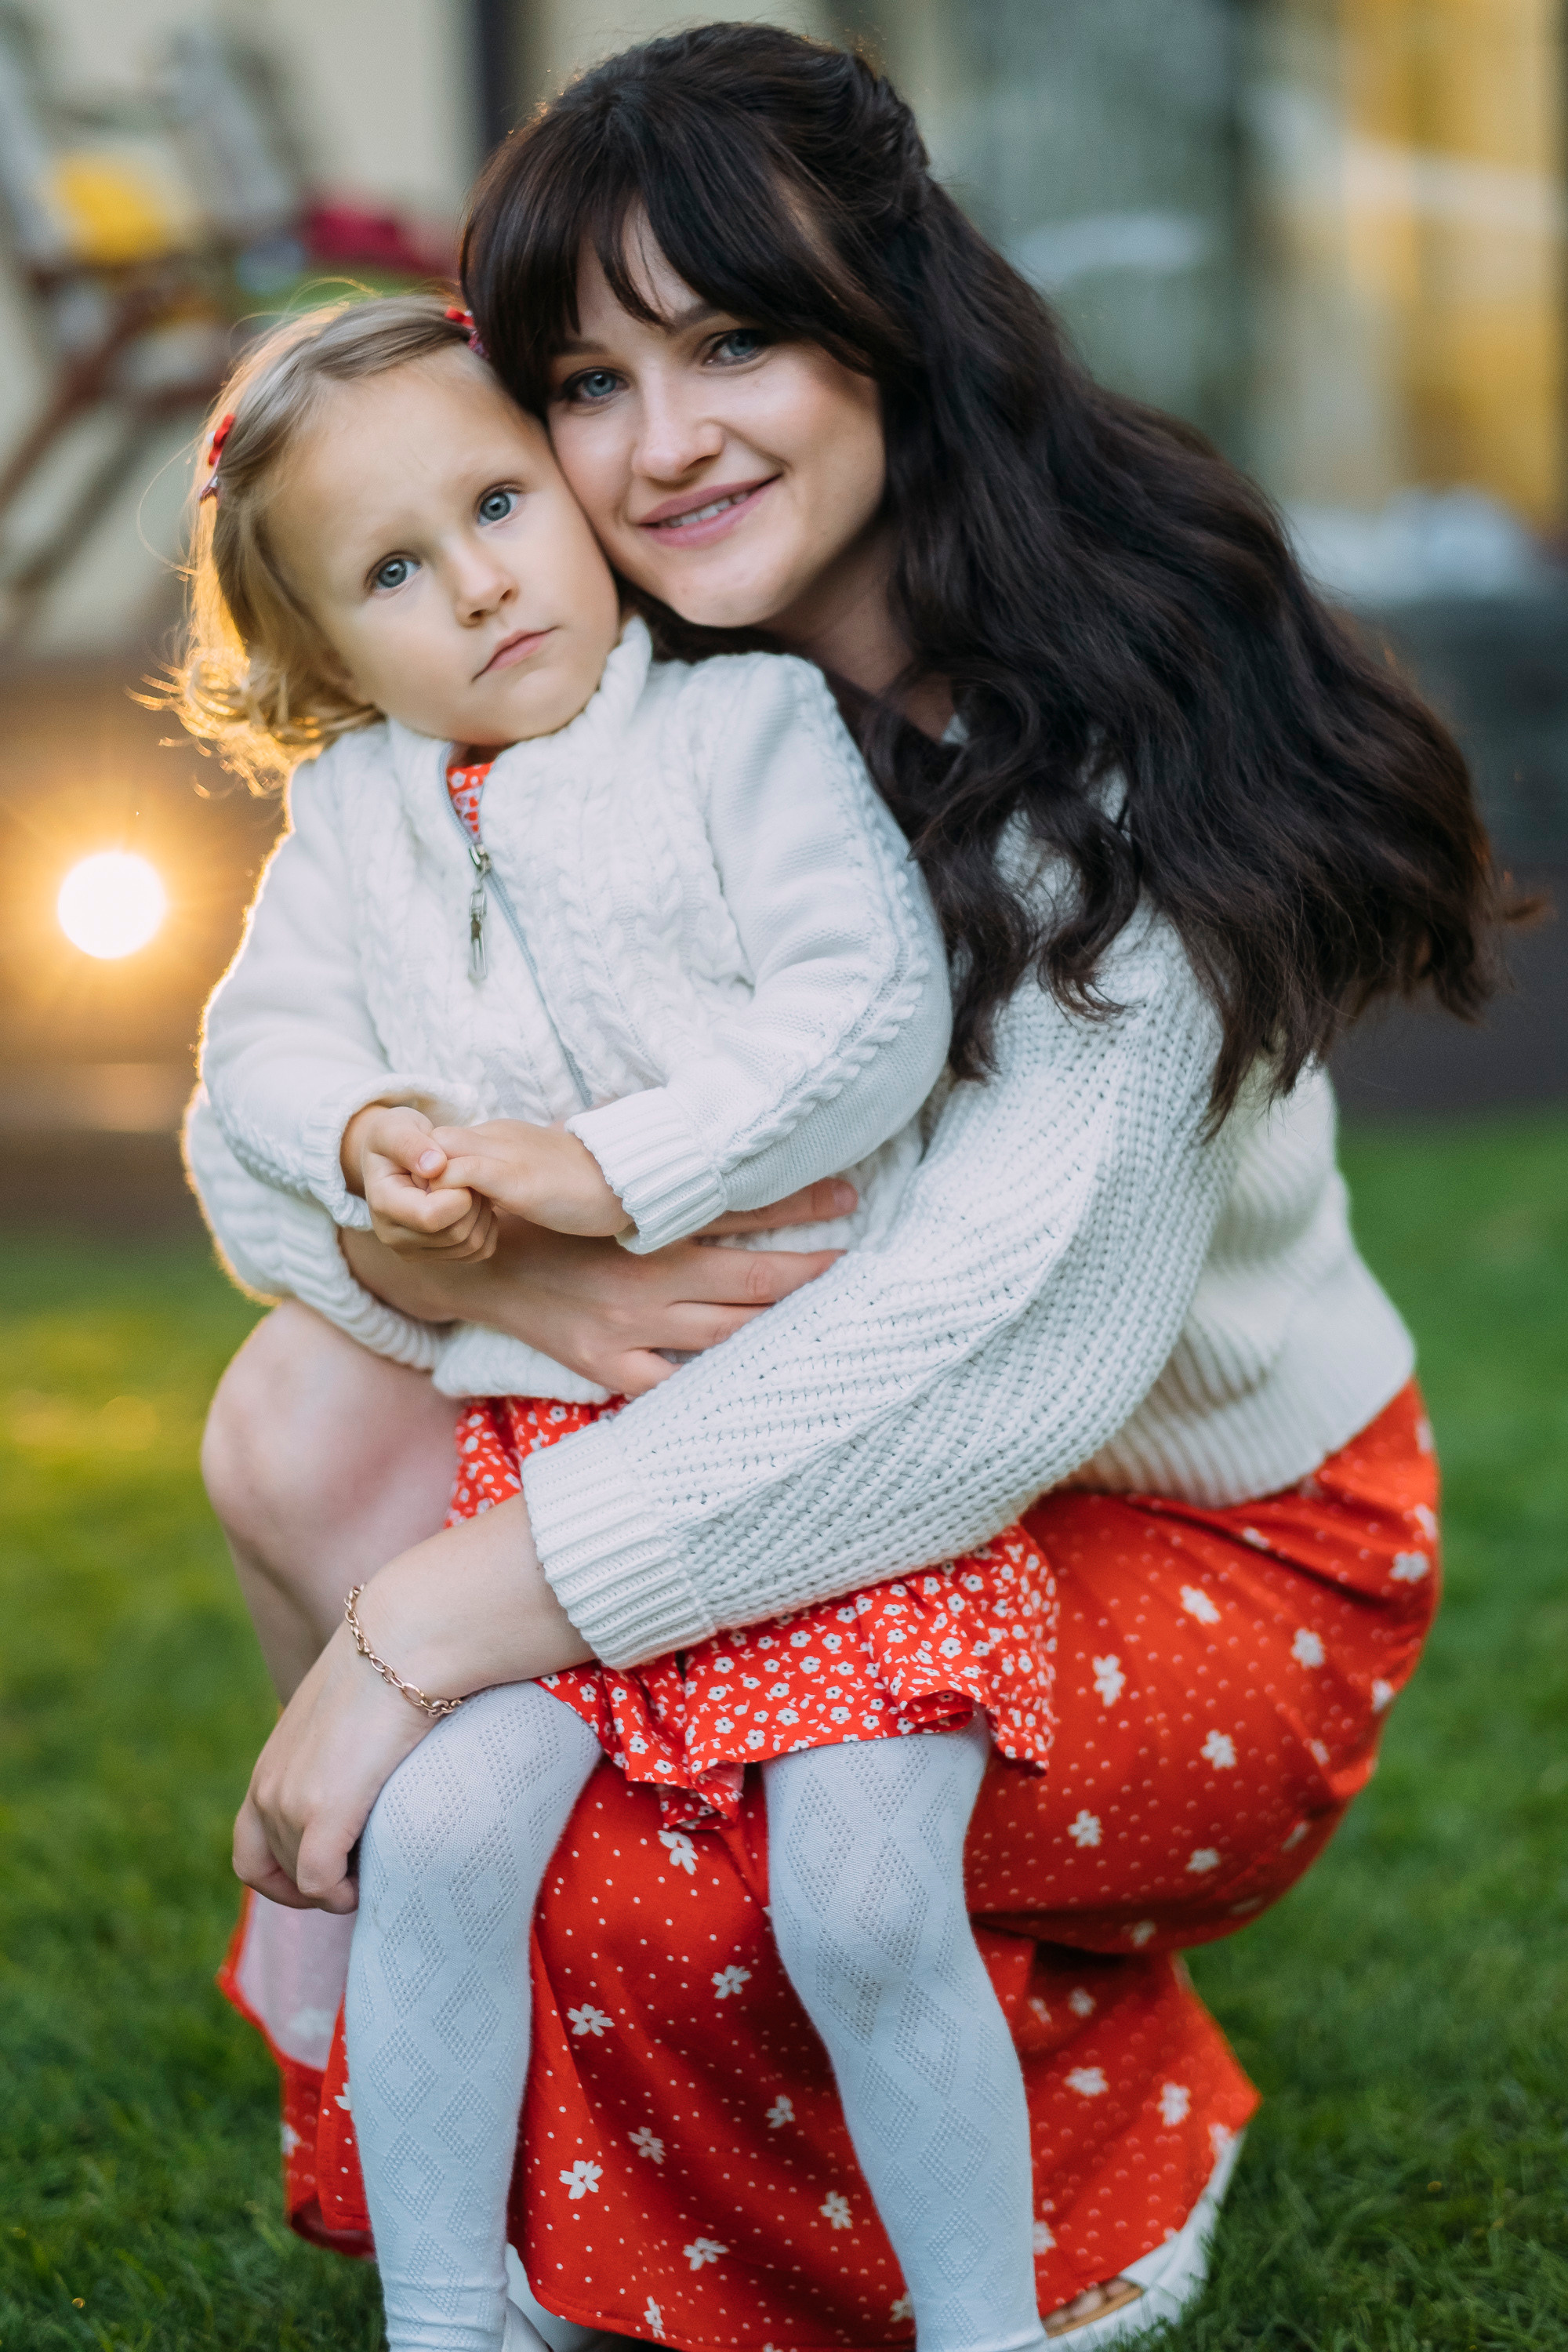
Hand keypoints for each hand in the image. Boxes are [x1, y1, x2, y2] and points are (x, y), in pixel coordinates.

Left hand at [234, 1620, 427, 1910]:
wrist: (400, 1643)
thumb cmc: (389, 1667)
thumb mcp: (346, 1714)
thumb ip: (340, 1747)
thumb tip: (375, 1757)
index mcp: (270, 1768)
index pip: (250, 1850)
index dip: (283, 1876)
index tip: (328, 1876)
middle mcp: (267, 1789)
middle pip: (272, 1873)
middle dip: (312, 1887)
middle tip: (356, 1879)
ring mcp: (289, 1802)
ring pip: (299, 1880)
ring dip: (332, 1890)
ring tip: (373, 1872)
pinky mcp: (321, 1811)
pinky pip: (319, 1882)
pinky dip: (340, 1894)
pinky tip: (369, 1882)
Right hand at [341, 1103, 496, 1261]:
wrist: (392, 1159)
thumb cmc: (395, 1138)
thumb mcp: (395, 1128)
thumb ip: (410, 1143)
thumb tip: (435, 1166)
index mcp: (382, 1205)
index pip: (431, 1216)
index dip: (458, 1191)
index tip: (459, 1165)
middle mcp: (393, 1237)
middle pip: (455, 1234)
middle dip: (472, 1201)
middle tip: (469, 1174)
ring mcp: (413, 1251)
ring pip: (469, 1245)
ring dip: (481, 1212)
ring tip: (470, 1184)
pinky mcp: (434, 1256)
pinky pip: (477, 1251)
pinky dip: (485, 1226)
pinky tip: (473, 1201)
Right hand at [341, 1175, 855, 1395]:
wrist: (450, 1256)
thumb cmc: (522, 1200)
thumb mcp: (573, 1159)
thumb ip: (634, 1155)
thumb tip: (695, 1122)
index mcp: (638, 1219)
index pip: (735, 1207)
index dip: (796, 1202)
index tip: (848, 1195)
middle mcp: (640, 1275)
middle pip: (749, 1279)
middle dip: (810, 1270)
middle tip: (860, 1262)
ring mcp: (624, 1324)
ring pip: (725, 1333)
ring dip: (780, 1324)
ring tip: (834, 1318)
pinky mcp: (601, 1362)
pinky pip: (667, 1385)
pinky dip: (709, 1387)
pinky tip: (756, 1385)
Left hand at [433, 1118, 629, 1237]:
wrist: (624, 1182)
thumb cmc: (580, 1186)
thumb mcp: (529, 1174)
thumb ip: (499, 1177)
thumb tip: (474, 1197)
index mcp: (498, 1135)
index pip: (439, 1140)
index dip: (426, 1170)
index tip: (432, 1201)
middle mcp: (494, 1136)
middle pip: (429, 1142)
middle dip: (418, 1176)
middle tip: (428, 1210)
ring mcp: (503, 1154)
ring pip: (436, 1153)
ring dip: (428, 1187)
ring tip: (440, 1218)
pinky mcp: (513, 1177)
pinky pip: (459, 1174)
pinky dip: (447, 1194)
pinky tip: (459, 1219)